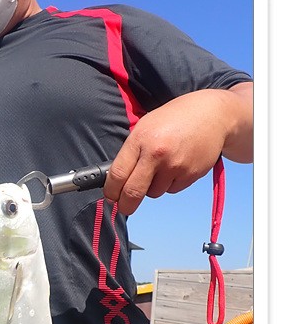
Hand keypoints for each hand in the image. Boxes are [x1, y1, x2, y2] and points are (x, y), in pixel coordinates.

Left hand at [104, 86, 251, 214]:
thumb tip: (115, 179)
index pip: (117, 174)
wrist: (212, 115)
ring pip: (154, 192)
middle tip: (124, 207)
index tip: (110, 197)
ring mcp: (175, 165)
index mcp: (140, 139)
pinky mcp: (191, 174)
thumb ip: (131, 151)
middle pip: (133, 192)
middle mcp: (156, 154)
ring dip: (153, 187)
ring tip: (162, 166)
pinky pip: (172, 189)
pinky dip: (171, 183)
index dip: (110, 191)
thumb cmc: (174, 119)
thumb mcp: (146, 126)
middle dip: (126, 205)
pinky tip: (177, 165)